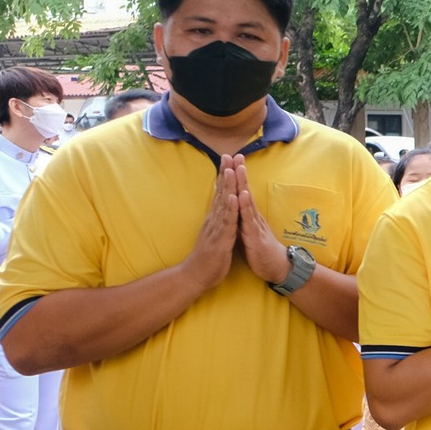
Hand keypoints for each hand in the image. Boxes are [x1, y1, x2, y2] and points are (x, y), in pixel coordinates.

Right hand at [180, 157, 240, 293]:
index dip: (225, 176)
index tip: (228, 159)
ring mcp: (216, 227)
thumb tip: (221, 209)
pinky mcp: (220, 238)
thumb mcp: (216, 234)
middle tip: (228, 154)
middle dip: (225, 173)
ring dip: (228, 186)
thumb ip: (218, 221)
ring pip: (224, 203)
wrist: (196, 275)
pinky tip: (234, 196)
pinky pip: (227, 222)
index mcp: (215, 218)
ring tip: (231, 168)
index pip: (221, 192)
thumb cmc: (208, 256)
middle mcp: (214, 219)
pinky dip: (230, 208)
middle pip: (221, 192)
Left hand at [230, 157, 293, 285]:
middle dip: (238, 173)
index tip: (228, 160)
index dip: (234, 177)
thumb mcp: (247, 232)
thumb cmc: (260, 251)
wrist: (276, 267)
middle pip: (244, 190)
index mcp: (248, 215)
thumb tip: (233, 208)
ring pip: (246, 200)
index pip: (240, 192)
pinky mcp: (255, 235)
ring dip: (242, 184)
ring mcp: (255, 224)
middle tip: (235, 154)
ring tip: (238, 168)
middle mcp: (252, 216)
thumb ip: (241, 219)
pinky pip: (248, 219)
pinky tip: (243, 195)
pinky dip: (245, 206)